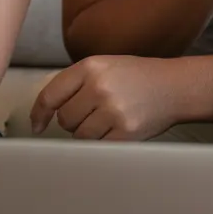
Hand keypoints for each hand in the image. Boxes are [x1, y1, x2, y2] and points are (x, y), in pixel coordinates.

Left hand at [30, 55, 178, 140]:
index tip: (37, 125)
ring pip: (80, 135)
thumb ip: (75, 84)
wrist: (175, 87)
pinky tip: (117, 129)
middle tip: (95, 112)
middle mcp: (100, 87)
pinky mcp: (126, 131)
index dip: (39, 113)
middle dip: (74, 121)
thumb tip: (44, 114)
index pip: (51, 95)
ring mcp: (113, 110)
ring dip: (90, 132)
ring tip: (110, 119)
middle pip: (65, 119)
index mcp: (90, 67)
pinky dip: (104, 142)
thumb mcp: (105, 67)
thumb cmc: (137, 78)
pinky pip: (99, 146)